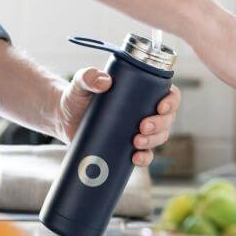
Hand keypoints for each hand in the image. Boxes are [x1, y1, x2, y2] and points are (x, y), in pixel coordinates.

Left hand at [55, 67, 181, 166]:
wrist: (64, 118)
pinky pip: (145, 155)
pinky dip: (145, 159)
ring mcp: (138, 131)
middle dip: (160, 125)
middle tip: (142, 127)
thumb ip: (88, 77)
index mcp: (142, 91)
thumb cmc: (77, 96)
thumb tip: (104, 81)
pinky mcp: (128, 147)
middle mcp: (145, 111)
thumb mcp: (81, 83)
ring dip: (154, 141)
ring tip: (136, 142)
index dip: (172, 101)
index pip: (169, 94)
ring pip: (159, 137)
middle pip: (167, 119)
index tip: (161, 107)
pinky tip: (135, 158)